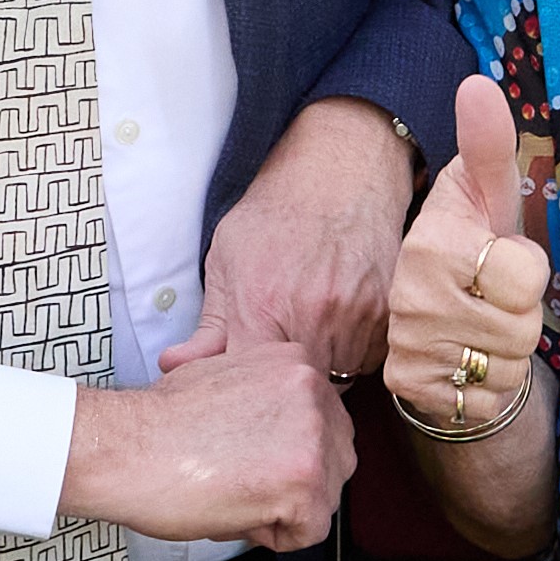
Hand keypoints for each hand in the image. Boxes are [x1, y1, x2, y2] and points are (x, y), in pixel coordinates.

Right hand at [58, 344, 350, 549]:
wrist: (122, 447)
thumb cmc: (158, 423)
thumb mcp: (225, 379)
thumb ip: (268, 398)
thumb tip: (283, 428)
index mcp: (296, 363)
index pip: (325, 424)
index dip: (285, 452)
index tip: (251, 456)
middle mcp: (313, 392)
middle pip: (335, 461)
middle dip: (292, 483)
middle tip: (239, 477)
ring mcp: (312, 438)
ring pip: (324, 498)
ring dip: (280, 508)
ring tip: (231, 490)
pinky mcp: (304, 484)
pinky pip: (307, 533)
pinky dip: (270, 535)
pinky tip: (232, 508)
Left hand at [177, 98, 410, 383]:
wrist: (341, 172)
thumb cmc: (276, 214)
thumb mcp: (226, 261)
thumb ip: (207, 327)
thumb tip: (173, 368)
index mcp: (261, 308)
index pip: (251, 385)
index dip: (248, 387)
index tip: (248, 377)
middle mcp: (311, 317)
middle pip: (297, 388)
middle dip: (285, 379)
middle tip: (281, 347)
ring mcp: (354, 317)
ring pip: (338, 379)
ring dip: (323, 365)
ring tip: (311, 325)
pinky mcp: (386, 314)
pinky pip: (368, 360)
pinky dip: (354, 350)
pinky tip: (340, 317)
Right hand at [381, 77, 551, 437]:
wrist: (437, 323)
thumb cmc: (475, 248)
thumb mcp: (490, 198)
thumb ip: (490, 148)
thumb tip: (478, 83)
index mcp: (431, 243)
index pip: (524, 275)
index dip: (528, 272)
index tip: (500, 260)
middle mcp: (411, 297)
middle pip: (521, 327)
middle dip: (522, 318)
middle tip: (495, 302)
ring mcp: (407, 346)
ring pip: (506, 368)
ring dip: (508, 356)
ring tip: (482, 332)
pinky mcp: (409, 388)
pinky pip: (486, 401)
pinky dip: (489, 391)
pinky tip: (468, 365)